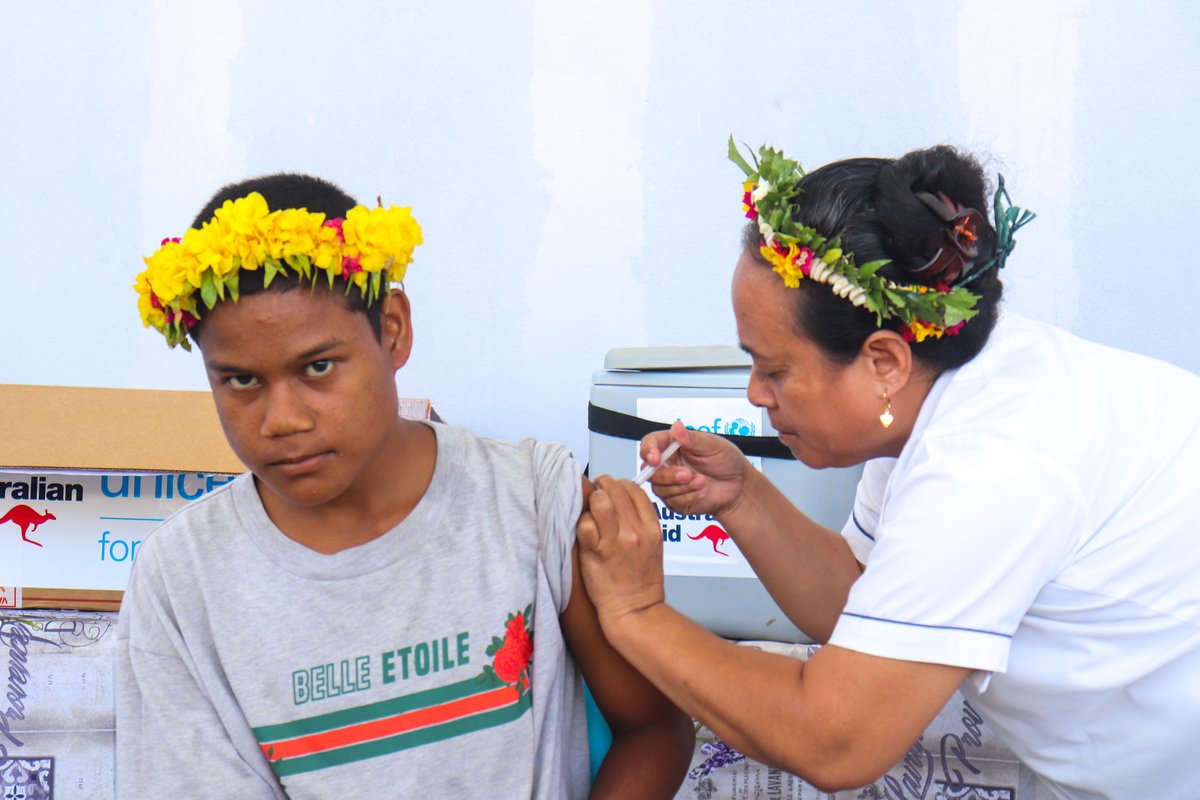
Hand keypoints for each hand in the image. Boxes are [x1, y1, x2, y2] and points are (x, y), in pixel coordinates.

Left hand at [576, 476, 666, 633]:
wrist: (635, 611)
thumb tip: (618, 499)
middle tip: (595, 495)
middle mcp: (636, 531)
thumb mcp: (652, 546)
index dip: (619, 484)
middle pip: (615, 489)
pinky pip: (584, 524)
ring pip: (599, 501)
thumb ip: (639, 521)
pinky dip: (581, 524)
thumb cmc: (640, 581)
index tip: (611, 490)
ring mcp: (616, 541)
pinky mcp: (597, 552)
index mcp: (652, 528)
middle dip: (601, 487)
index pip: (634, 489)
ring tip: (589, 512)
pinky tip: (584, 533)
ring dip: (591, 502)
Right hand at [642, 421, 748, 517]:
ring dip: (682, 487)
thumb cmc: (727, 461)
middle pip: (649, 471)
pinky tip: (702, 491)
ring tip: (702, 482)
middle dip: (668, 475)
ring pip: (659, 489)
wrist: (739, 487)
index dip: (648, 451)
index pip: (649, 444)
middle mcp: (667, 464)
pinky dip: (689, 497)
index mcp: (672, 445)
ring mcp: (670, 484)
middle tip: (688, 474)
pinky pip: (672, 502)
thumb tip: (676, 427)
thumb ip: (692, 439)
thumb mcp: (712, 445)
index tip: (656, 458)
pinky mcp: (675, 501)